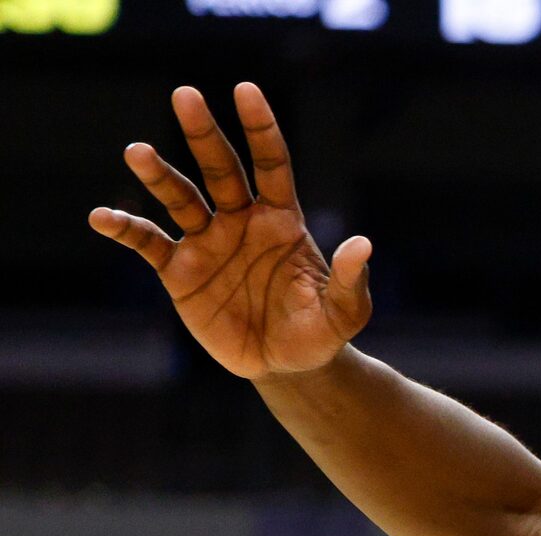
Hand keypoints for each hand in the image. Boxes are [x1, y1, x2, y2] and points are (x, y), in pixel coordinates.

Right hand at [88, 83, 371, 379]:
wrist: (287, 367)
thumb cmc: (319, 333)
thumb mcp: (344, 313)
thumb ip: (351, 280)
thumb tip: (363, 244)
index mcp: (280, 220)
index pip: (271, 165)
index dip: (261, 129)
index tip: (246, 90)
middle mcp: (239, 220)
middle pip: (219, 168)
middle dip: (203, 133)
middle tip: (186, 95)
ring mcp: (207, 242)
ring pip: (180, 197)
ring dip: (159, 175)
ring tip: (138, 152)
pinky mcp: (180, 270)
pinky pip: (147, 242)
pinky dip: (125, 229)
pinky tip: (103, 218)